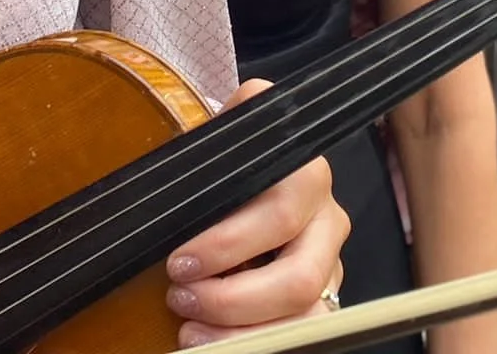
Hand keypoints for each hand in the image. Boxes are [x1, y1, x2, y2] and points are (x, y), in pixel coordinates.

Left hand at [163, 80, 348, 345]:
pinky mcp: (322, 298)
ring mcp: (329, 264)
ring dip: (243, 333)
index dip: (227, 245)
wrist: (246, 181)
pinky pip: (298, 333)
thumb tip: (167, 186)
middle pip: (298, 279)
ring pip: (306, 317)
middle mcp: (326, 221)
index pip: (279, 215)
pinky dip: (251, 341)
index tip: (180, 263)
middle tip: (181, 298)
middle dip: (231, 300)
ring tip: (190, 330)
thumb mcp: (209, 161)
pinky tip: (212, 339)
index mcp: (305, 177)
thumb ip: (197, 169)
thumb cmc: (221, 172)